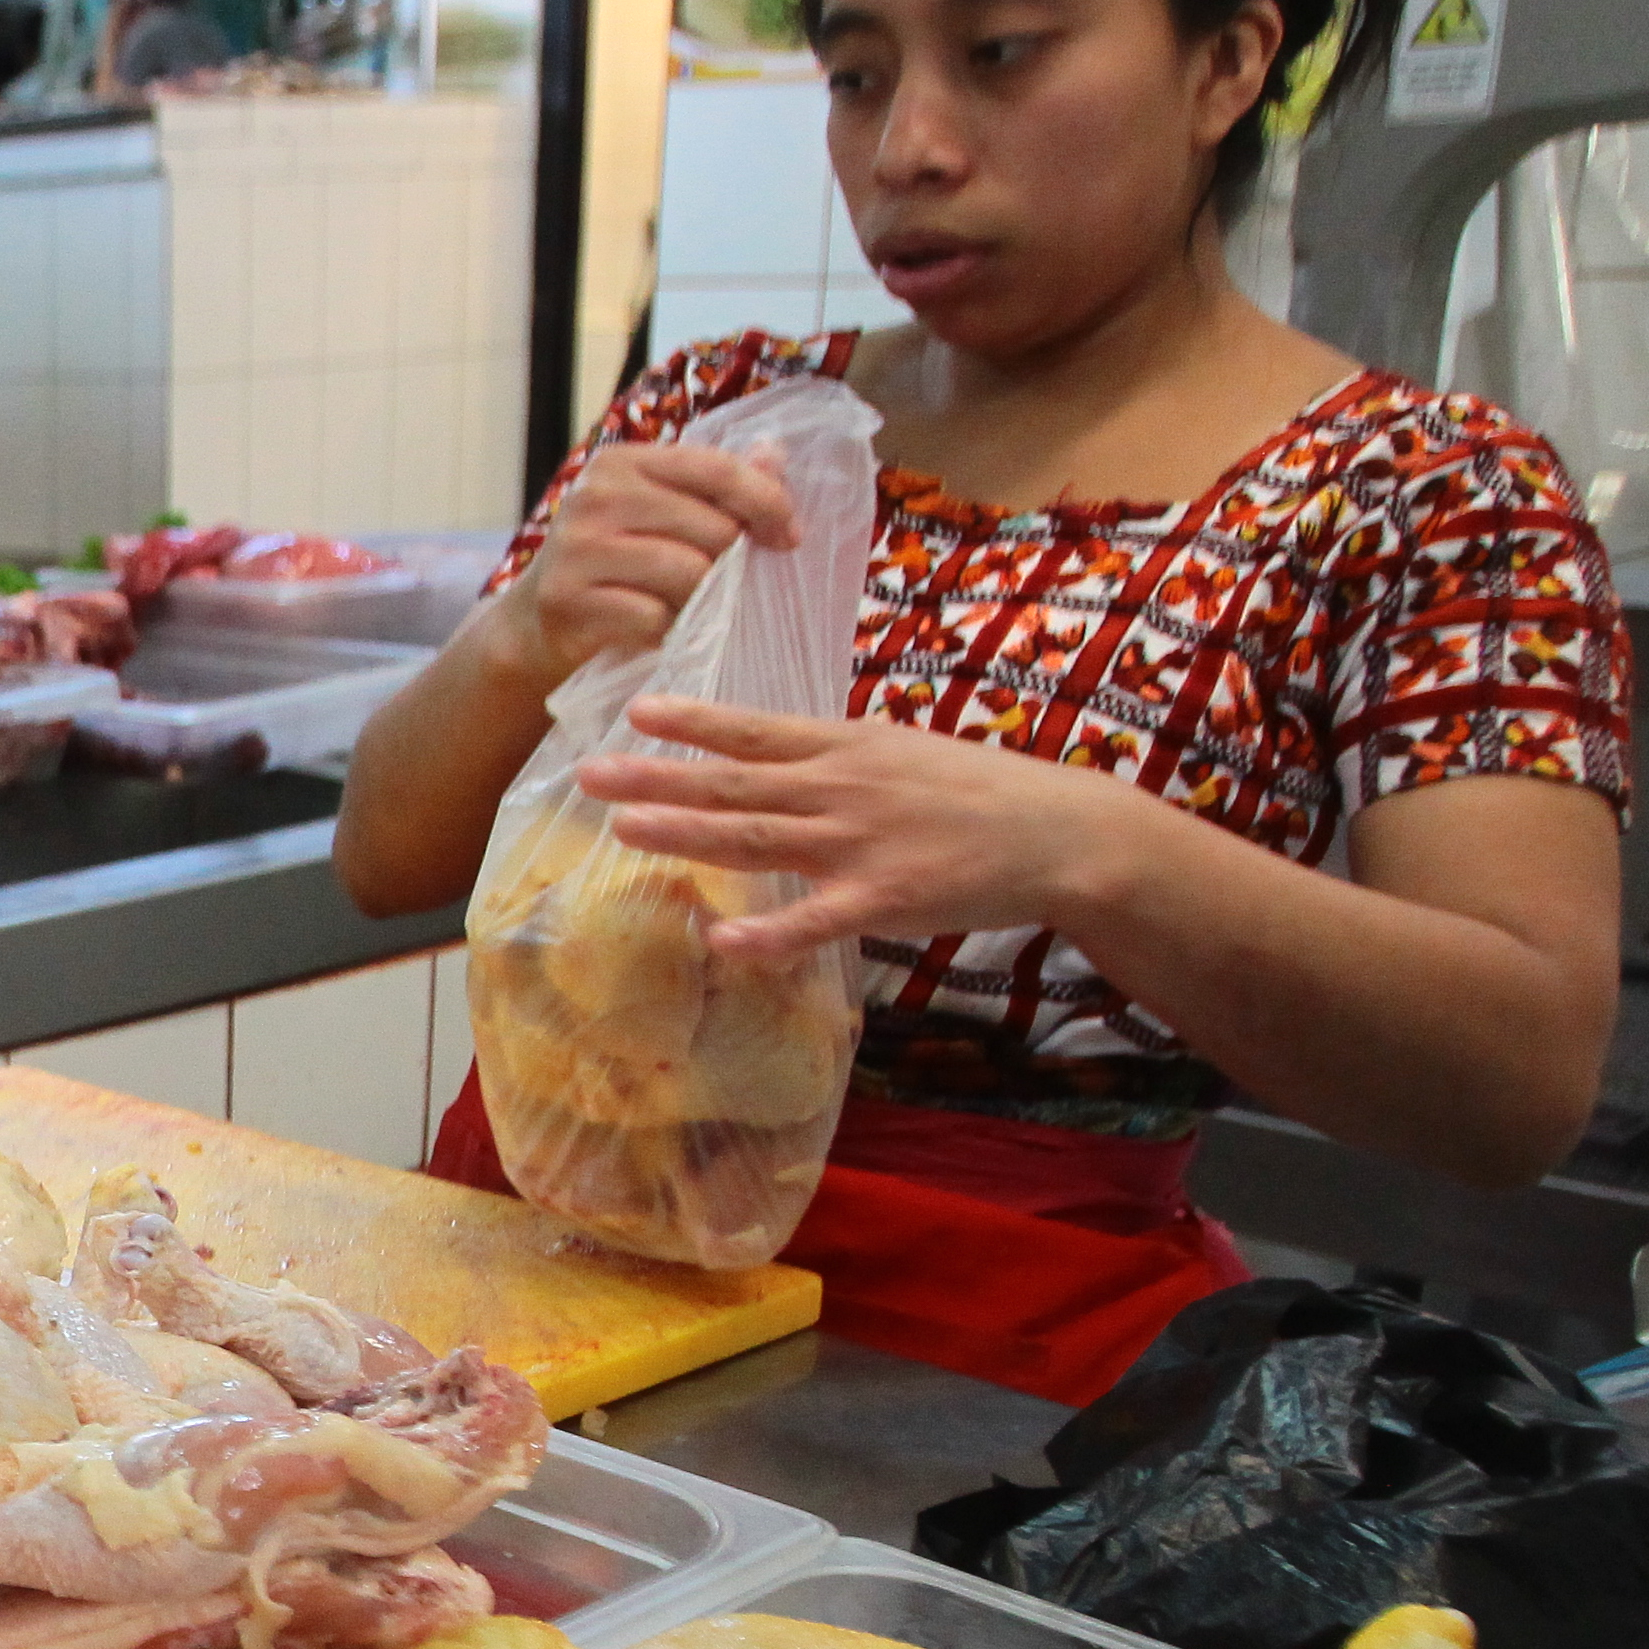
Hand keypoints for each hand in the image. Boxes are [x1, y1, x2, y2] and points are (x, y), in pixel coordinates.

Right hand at [497, 442, 799, 683]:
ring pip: (688, 575)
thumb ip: (715, 484)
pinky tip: (659, 629)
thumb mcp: (658, 512)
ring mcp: (578, 549)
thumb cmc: (613, 562)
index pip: (716, 469)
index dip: (767, 502)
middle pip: (711, 529)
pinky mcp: (568, 600)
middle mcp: (595, 496)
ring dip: (702, 602)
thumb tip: (775, 452)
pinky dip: (668, 630)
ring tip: (690, 607)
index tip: (789, 537)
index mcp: (621, 462)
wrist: (536, 623)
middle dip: (731, 564)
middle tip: (723, 585)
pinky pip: (655, 618)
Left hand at [586, 695, 1156, 959]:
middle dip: (658, 778)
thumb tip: (772, 759)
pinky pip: (812, 920)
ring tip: (624, 829)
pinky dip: (765, 932)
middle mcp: (842, 788)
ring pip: (756, 839)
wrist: (1058, 832)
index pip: (754, 732)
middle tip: (591, 774)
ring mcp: (859, 843)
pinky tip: (719, 938)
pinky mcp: (883, 899)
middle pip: (734, 784)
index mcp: (847, 747)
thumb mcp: (901, 753)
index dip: (693, 721)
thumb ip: (834, 759)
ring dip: (686, 833)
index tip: (636, 710)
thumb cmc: (976, 794)